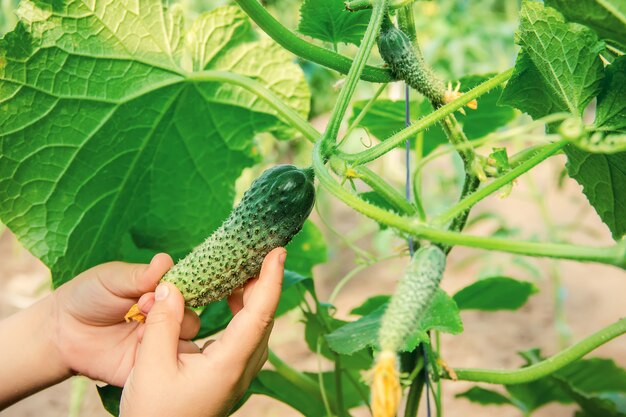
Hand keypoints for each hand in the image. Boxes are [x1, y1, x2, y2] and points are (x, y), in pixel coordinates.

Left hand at [50, 254, 200, 385]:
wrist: (60, 331)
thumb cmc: (88, 296)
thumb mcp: (113, 278)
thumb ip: (141, 274)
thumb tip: (166, 260)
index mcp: (161, 296)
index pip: (186, 294)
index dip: (177, 291)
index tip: (156, 288)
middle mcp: (164, 321)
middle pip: (191, 320)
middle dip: (171, 313)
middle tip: (142, 307)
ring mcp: (157, 345)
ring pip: (186, 344)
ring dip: (168, 335)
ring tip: (139, 331)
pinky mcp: (147, 367)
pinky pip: (167, 368)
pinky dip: (159, 357)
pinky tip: (137, 346)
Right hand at [120, 247, 286, 416]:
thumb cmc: (153, 412)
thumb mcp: (149, 365)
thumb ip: (162, 322)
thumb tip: (172, 285)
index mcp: (230, 363)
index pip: (260, 313)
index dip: (271, 279)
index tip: (278, 251)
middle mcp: (243, 368)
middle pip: (263, 316)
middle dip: (263, 280)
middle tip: (255, 249)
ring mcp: (240, 373)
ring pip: (257, 326)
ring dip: (252, 294)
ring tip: (240, 267)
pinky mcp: (231, 374)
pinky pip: (247, 334)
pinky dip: (242, 310)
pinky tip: (228, 297)